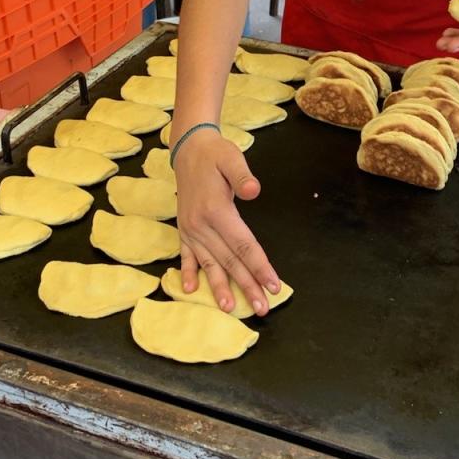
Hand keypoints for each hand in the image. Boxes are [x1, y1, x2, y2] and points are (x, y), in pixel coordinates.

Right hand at [173, 128, 280, 316]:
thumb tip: (254, 190)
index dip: (260, 267)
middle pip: (229, 261)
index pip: (244, 245)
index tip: (274, 285)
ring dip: (219, 287)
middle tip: (262, 308)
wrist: (188, 150)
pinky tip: (191, 290)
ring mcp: (191, 229)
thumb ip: (242, 175)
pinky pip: (187, 255)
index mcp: (216, 210)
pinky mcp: (184, 229)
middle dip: (247, 285)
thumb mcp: (231, 158)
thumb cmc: (215, 155)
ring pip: (210, 263)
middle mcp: (202, 225)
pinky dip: (189, 272)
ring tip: (229, 308)